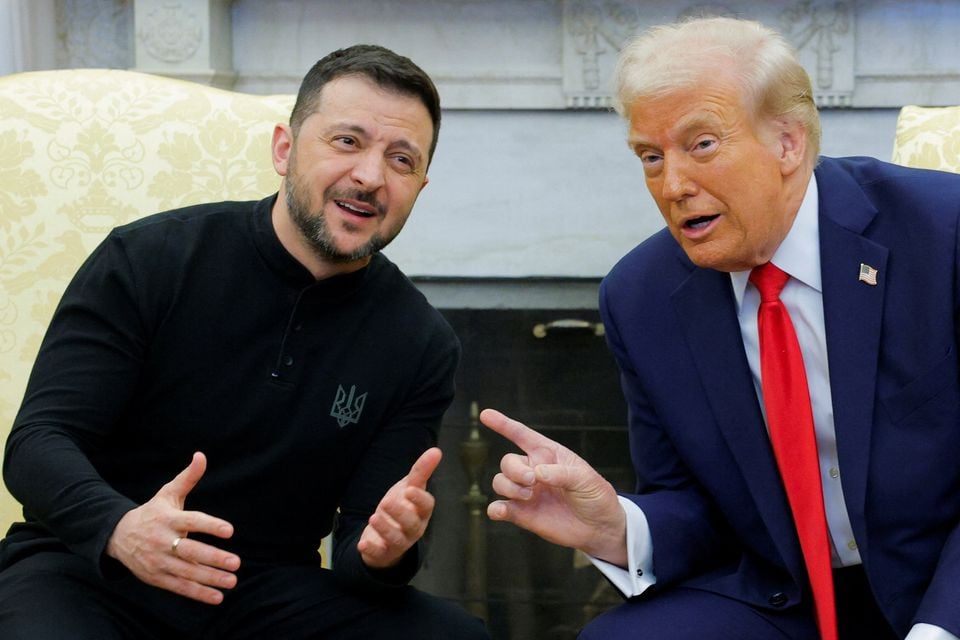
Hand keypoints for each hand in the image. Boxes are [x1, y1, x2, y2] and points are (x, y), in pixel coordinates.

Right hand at [106, 452, 239, 604]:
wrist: (118, 536)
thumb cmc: (153, 512)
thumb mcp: (168, 493)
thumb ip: (188, 477)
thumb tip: (201, 455)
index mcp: (168, 519)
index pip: (192, 521)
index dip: (210, 526)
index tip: (230, 531)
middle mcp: (163, 541)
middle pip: (190, 551)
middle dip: (213, 558)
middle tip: (236, 562)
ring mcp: (159, 561)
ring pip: (187, 572)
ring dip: (210, 578)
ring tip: (232, 580)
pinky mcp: (157, 577)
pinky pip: (179, 587)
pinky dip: (198, 593)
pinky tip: (217, 597)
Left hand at [358, 447, 441, 568]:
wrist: (385, 532)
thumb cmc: (402, 507)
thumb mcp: (409, 487)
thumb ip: (421, 471)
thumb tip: (436, 450)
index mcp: (421, 512)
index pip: (426, 507)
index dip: (419, 499)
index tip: (410, 490)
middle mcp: (413, 529)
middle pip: (412, 524)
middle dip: (400, 514)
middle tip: (386, 502)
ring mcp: (399, 542)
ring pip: (397, 540)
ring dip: (386, 529)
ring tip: (374, 517)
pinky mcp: (383, 552)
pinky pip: (379, 554)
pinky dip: (372, 550)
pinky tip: (362, 544)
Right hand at [481, 408, 626, 565]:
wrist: (600, 528)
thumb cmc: (596, 497)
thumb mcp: (586, 479)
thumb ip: (561, 473)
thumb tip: (536, 473)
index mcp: (548, 455)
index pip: (522, 435)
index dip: (503, 424)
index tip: (486, 415)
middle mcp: (533, 471)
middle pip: (508, 461)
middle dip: (515, 469)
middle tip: (531, 480)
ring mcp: (526, 493)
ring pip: (500, 481)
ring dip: (509, 487)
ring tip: (529, 496)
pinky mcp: (522, 514)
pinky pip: (499, 508)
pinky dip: (495, 509)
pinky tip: (501, 510)